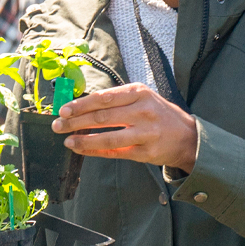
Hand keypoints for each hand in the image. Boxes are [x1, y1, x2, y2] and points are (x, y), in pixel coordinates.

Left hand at [51, 83, 197, 170]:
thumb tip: (81, 105)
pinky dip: (95, 151)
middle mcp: (143, 111)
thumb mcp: (142, 98)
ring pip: (107, 137)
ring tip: (67, 140)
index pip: (104, 98)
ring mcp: (145, 133)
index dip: (80, 104)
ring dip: (83, 140)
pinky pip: (114, 152)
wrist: (187, 137)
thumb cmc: (158, 114)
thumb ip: (116, 100)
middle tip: (57, 125)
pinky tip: (81, 150)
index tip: (63, 110)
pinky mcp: (145, 152)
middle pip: (102, 117)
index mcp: (139, 93)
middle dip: (75, 122)